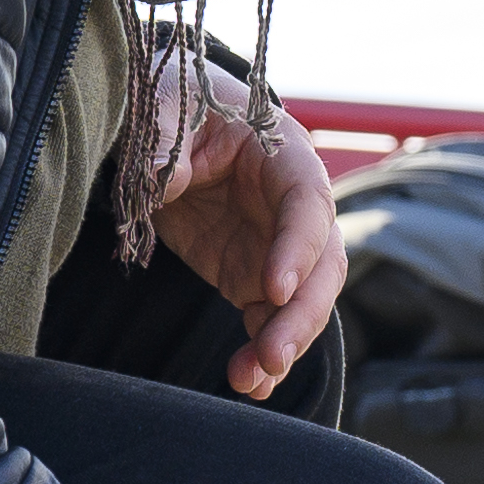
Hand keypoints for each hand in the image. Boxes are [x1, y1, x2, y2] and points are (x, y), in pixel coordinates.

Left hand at [144, 58, 346, 397]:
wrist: (161, 127)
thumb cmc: (176, 101)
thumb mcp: (166, 106)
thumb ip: (165, 140)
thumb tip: (163, 179)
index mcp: (286, 156)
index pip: (308, 205)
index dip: (297, 248)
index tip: (272, 288)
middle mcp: (293, 208)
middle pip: (322, 266)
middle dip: (302, 314)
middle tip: (273, 355)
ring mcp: (276, 247)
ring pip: (302, 303)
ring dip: (284, 343)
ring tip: (251, 378)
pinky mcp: (251, 276)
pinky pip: (269, 321)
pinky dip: (262, 354)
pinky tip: (247, 382)